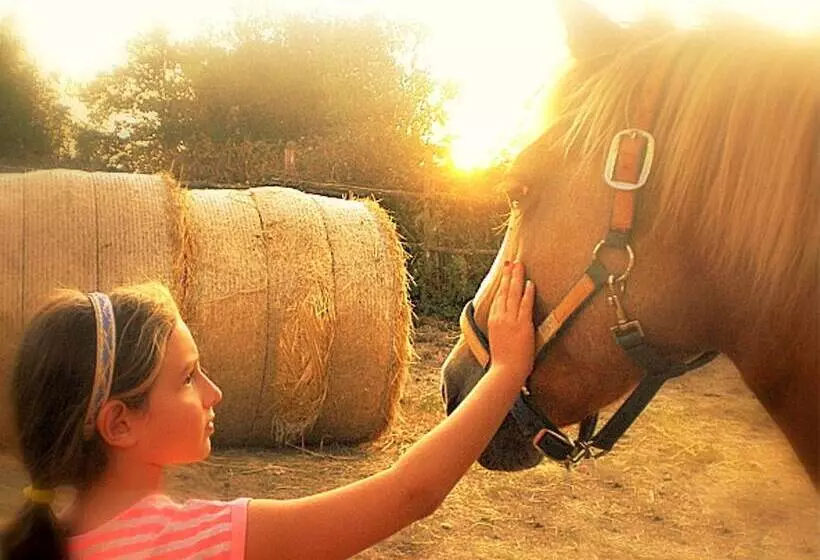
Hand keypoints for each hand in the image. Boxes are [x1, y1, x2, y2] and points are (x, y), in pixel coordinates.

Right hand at [487, 261, 534, 379]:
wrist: (505, 372)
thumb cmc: (504, 361)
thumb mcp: (498, 341)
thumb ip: (502, 330)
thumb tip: (506, 326)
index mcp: (493, 321)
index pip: (498, 297)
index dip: (501, 283)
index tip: (504, 272)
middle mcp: (500, 318)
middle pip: (504, 291)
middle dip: (508, 275)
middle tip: (511, 262)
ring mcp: (511, 320)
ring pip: (513, 294)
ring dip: (517, 278)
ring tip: (519, 265)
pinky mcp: (522, 325)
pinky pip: (525, 305)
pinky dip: (527, 293)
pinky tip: (530, 283)